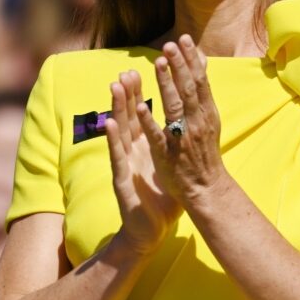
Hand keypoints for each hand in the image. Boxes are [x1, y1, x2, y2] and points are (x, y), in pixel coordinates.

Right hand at [105, 70, 182, 254]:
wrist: (149, 229)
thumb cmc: (162, 198)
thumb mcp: (172, 165)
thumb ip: (175, 143)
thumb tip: (191, 125)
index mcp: (145, 146)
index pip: (141, 113)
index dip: (140, 92)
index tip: (141, 71)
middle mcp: (132, 150)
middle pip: (129, 116)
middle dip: (127, 93)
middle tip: (126, 70)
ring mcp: (124, 163)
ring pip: (119, 130)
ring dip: (116, 107)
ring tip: (114, 85)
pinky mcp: (120, 179)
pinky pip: (117, 156)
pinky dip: (113, 139)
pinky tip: (108, 123)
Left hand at [134, 35, 227, 205]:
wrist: (207, 188)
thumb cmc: (204, 151)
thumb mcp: (208, 117)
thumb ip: (201, 89)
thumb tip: (201, 58)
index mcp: (206, 114)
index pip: (200, 82)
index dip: (192, 61)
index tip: (184, 39)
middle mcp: (197, 123)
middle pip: (189, 90)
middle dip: (180, 66)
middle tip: (170, 45)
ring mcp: (182, 138)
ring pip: (174, 107)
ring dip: (166, 84)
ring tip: (157, 64)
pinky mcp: (167, 154)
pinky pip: (157, 135)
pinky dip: (149, 121)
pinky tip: (140, 106)